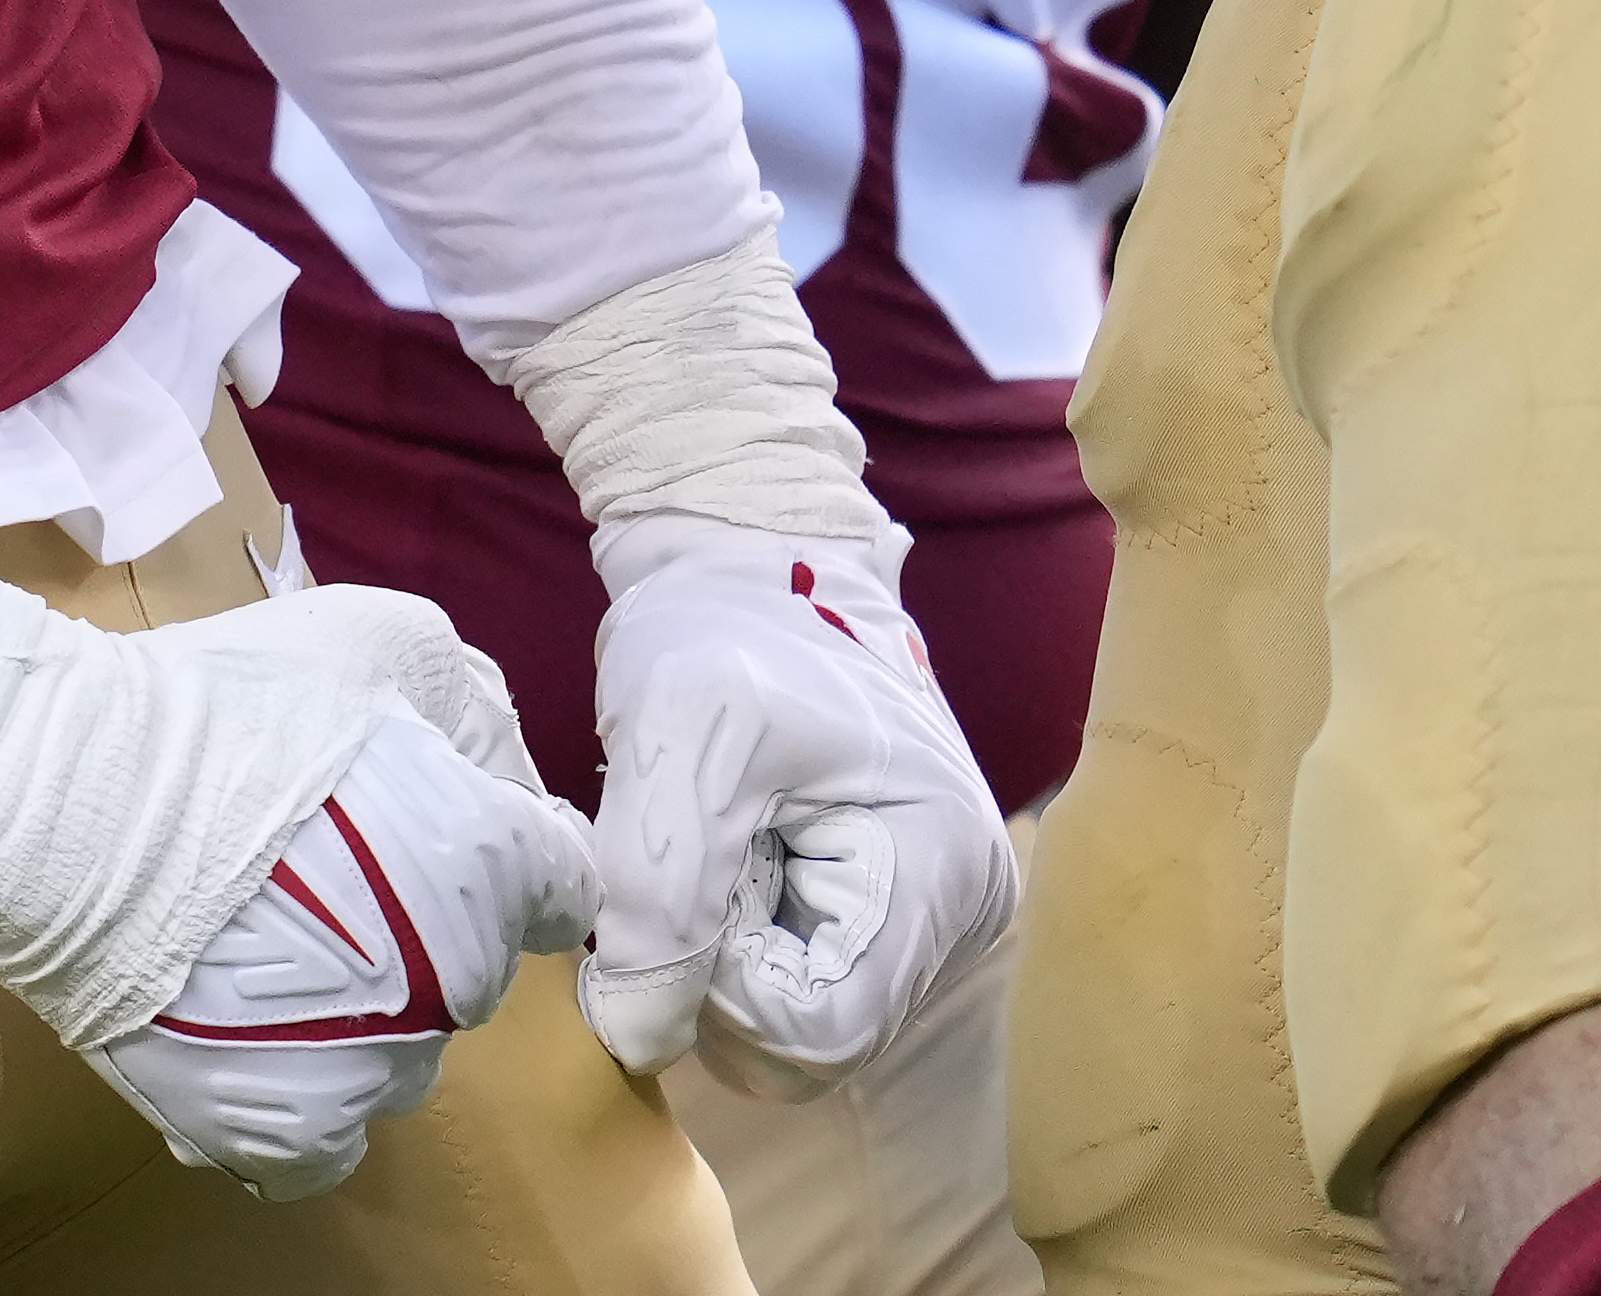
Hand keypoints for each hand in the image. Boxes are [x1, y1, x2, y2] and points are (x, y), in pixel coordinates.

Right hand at [0, 535, 591, 1201]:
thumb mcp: (382, 639)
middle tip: (325, 864)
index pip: (556, 881)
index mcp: (494, 862)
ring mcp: (368, 1068)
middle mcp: (453, 981)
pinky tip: (260, 1043)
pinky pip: (329, 1148)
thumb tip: (508, 779)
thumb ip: (473, 710)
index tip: (434, 825)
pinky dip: (305, 1102)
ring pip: (401, 1050)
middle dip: (425, 915)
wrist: (65, 798)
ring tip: (270, 948)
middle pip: (470, 961)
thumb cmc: (227, 703)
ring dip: (364, 1008)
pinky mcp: (280, 1132)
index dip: (504, 845)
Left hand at [575, 532, 1015, 1093]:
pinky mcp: (878, 916)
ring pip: (791, 1019)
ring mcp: (923, 921)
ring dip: (724, 947)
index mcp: (948, 869)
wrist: (753, 564)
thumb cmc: (733, 629)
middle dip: (724, 963)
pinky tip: (732, 848)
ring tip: (720, 834)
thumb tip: (641, 1037)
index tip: (695, 875)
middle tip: (704, 843)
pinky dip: (734, 932)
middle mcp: (959, 916)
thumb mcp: (684, 735)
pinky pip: (788, 981)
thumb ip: (660, 892)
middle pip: (809, 1037)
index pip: (822, 1029)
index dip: (725, 984)